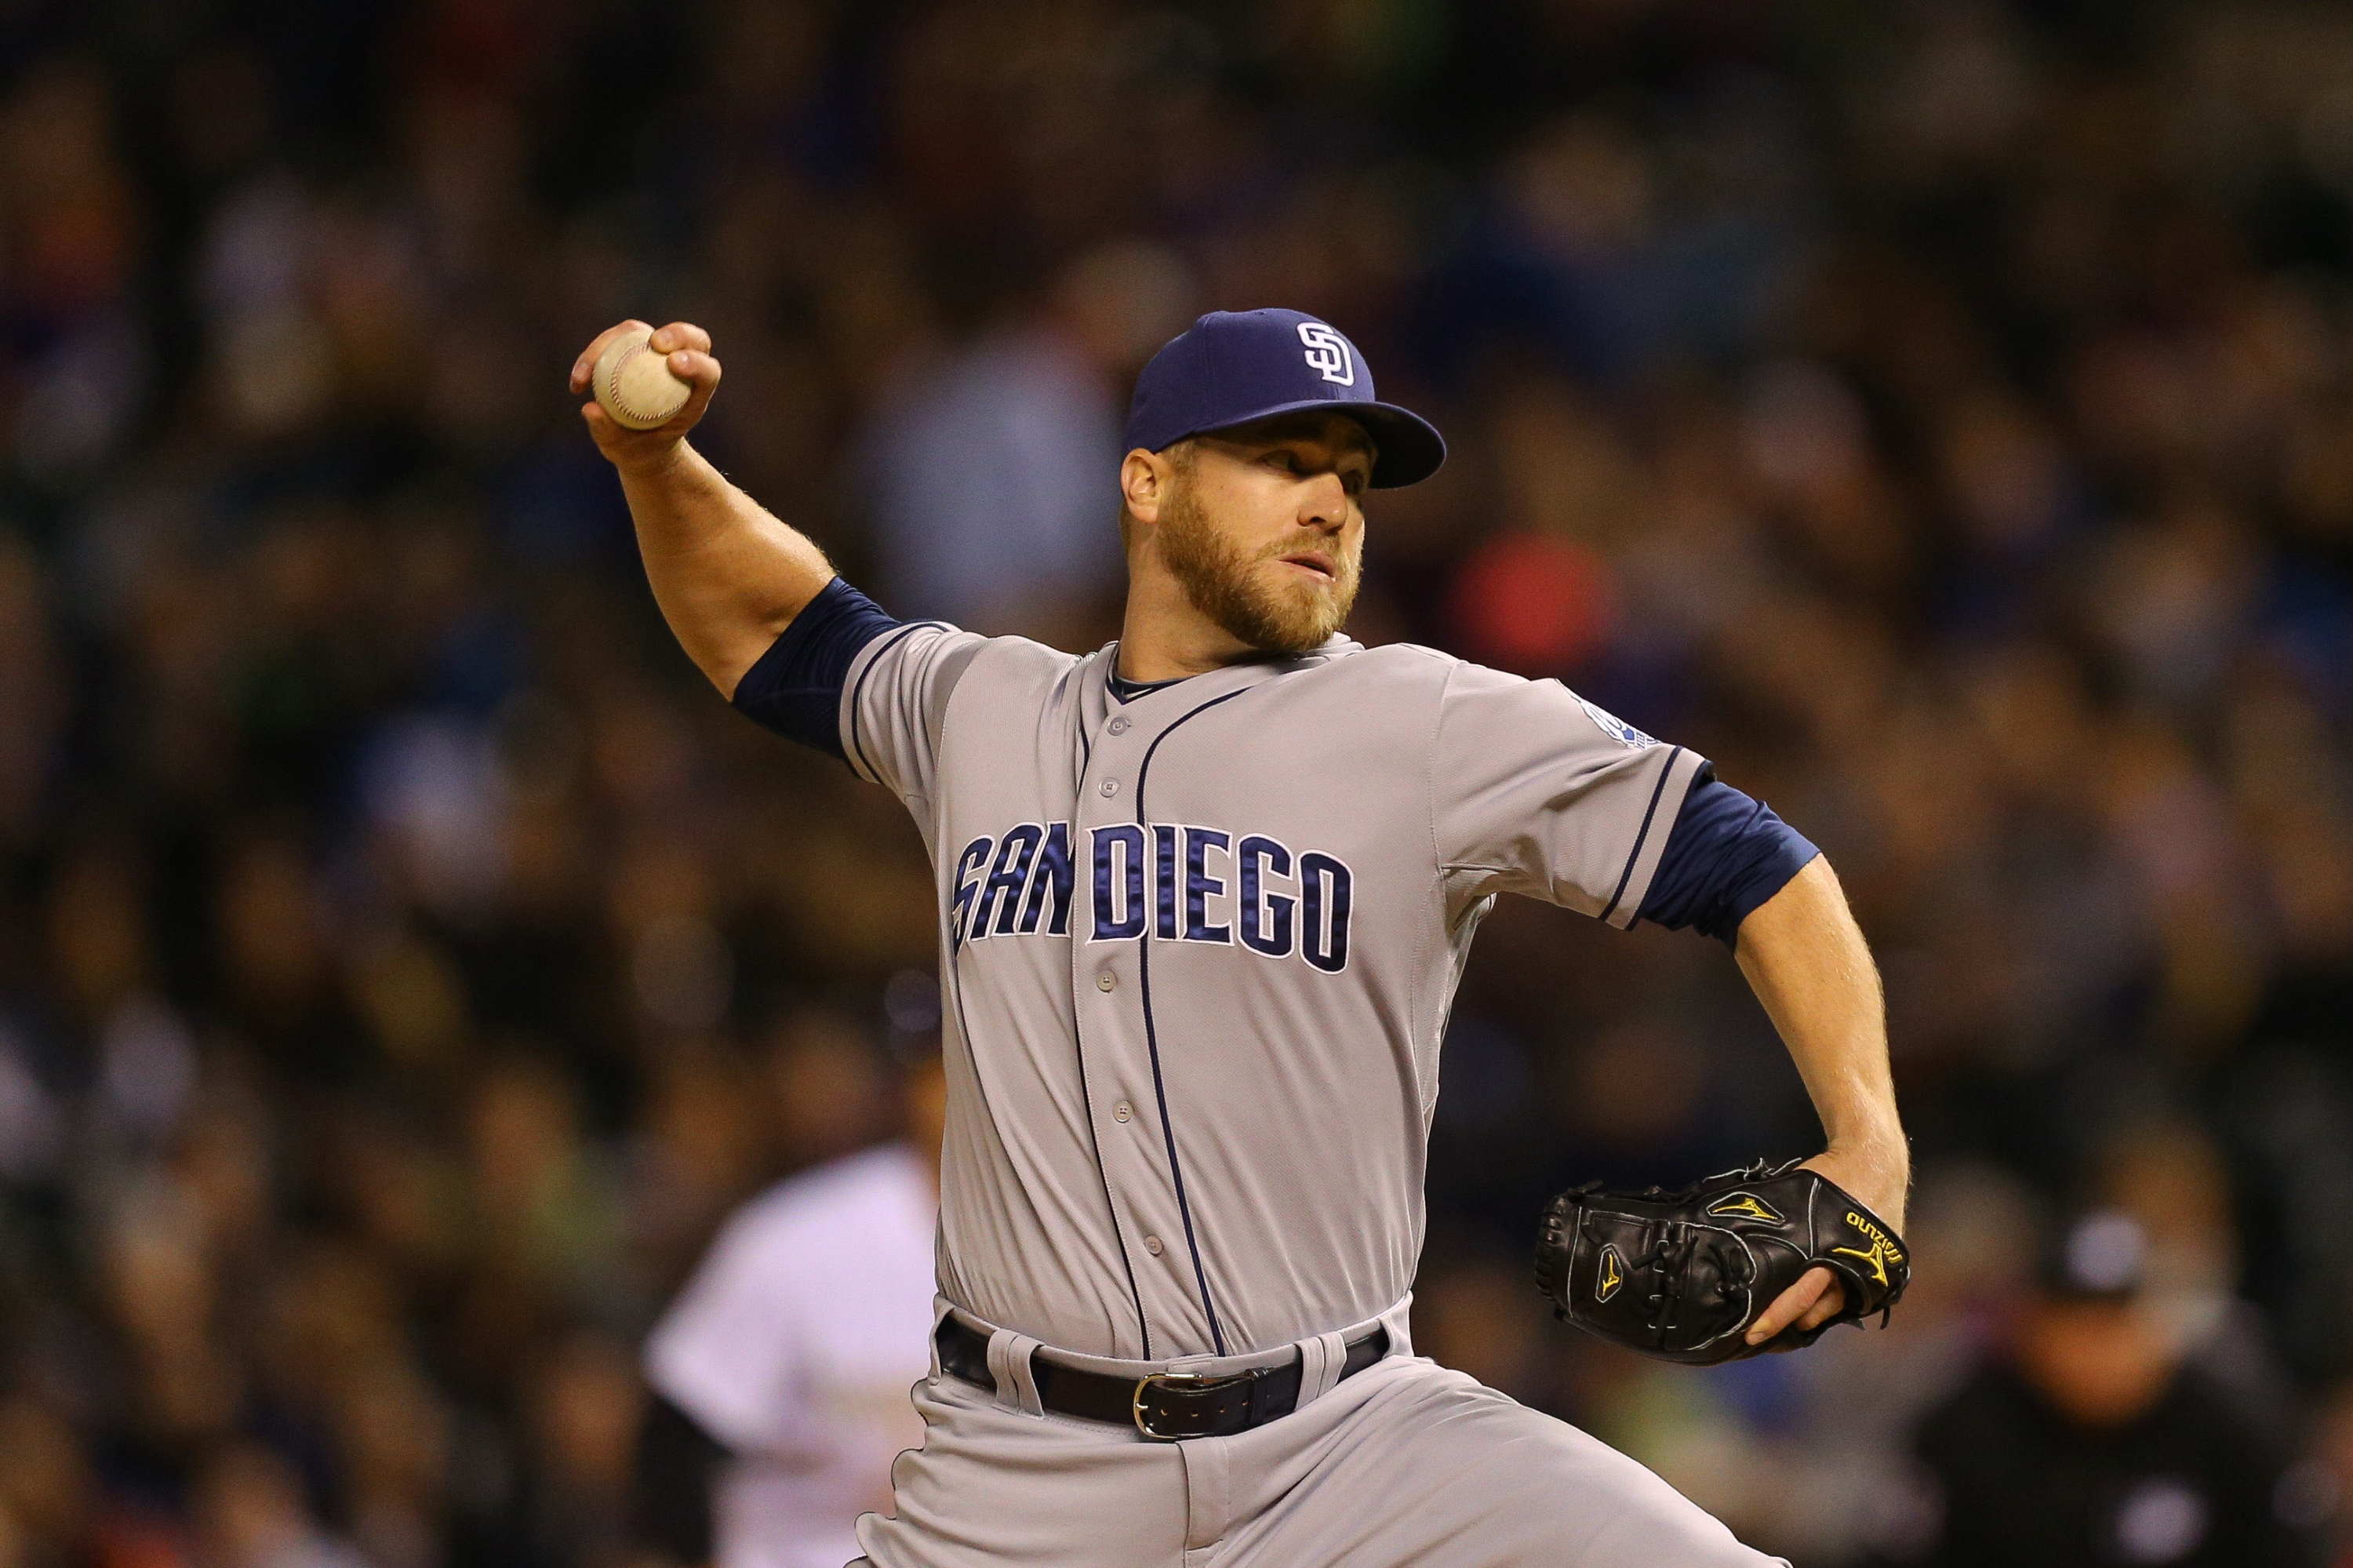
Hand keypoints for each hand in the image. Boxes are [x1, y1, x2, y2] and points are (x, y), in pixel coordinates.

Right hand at [570, 320, 721, 470]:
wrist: (635, 445)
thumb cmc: (641, 450)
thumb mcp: (627, 450)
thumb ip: (612, 431)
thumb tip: (591, 409)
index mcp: (696, 392)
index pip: (708, 371)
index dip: (696, 362)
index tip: (674, 364)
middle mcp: (680, 366)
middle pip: (689, 338)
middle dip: (676, 334)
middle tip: (654, 343)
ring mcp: (654, 354)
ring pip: (642, 332)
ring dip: (612, 342)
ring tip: (586, 373)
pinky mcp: (631, 348)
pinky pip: (613, 342)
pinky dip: (592, 357)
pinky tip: (578, 381)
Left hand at [1744, 1144, 1906, 1347]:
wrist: (1875, 1161)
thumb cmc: (1829, 1176)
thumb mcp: (1794, 1194)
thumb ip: (1771, 1218)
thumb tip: (1726, 1227)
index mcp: (1826, 1248)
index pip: (1799, 1293)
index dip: (1776, 1314)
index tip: (1753, 1330)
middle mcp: (1849, 1265)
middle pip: (1815, 1306)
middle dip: (1784, 1322)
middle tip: (1757, 1334)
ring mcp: (1868, 1270)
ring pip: (1835, 1305)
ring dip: (1810, 1315)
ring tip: (1785, 1322)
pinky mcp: (1879, 1269)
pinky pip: (1852, 1295)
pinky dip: (1832, 1303)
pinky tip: (1813, 1307)